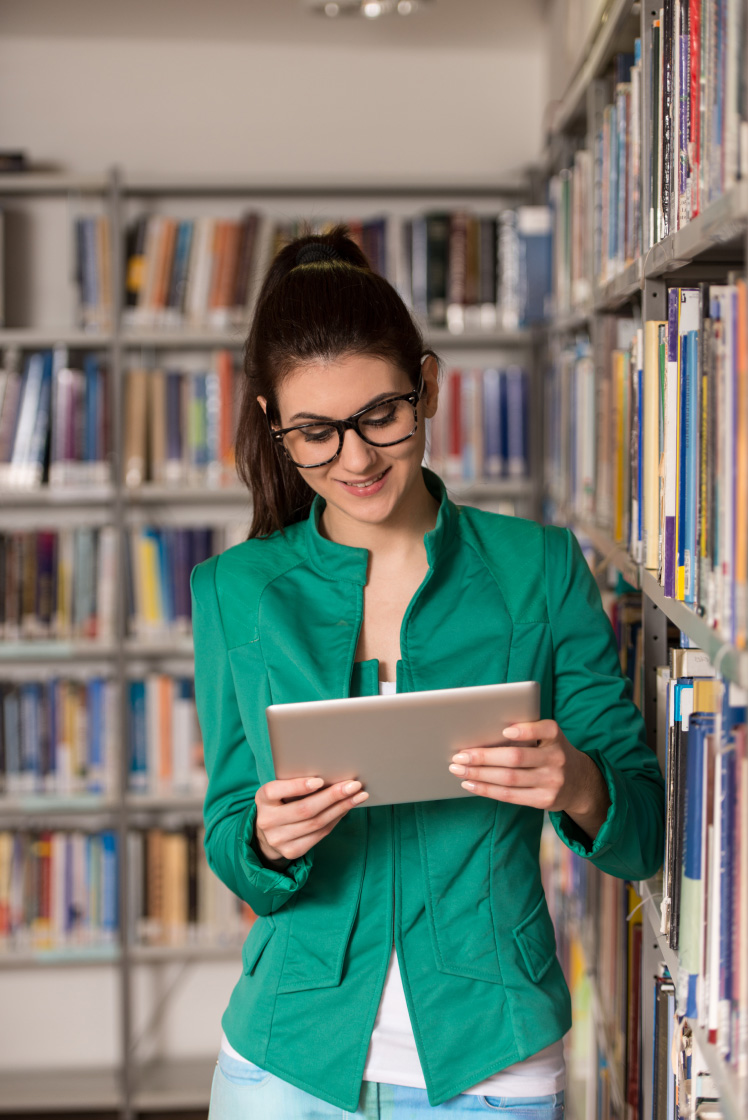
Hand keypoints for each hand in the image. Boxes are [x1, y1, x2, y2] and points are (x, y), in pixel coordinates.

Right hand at [254, 776, 368, 865]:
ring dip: (341, 808)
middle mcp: (267, 821)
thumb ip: (296, 783)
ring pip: (317, 823)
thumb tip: (332, 775)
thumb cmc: (281, 802)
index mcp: (262, 799)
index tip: (320, 780)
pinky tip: (347, 809)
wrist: (268, 834)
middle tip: (354, 785)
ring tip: (358, 796)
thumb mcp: (280, 790)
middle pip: (305, 809)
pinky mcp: (292, 851)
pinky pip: (320, 834)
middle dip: (333, 796)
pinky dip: (336, 819)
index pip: (276, 790)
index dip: (298, 786)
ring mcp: (278, 839)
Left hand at [448, 719, 610, 836]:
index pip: (544, 730)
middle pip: (516, 758)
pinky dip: (487, 790)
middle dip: (484, 757)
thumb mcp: (548, 737)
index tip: (505, 731)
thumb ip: (527, 731)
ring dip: (479, 774)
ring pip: (509, 779)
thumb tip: (482, 733)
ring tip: (458, 770)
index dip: (525, 731)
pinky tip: (470, 784)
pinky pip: (510, 796)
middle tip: (459, 755)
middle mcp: (557, 758)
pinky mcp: (545, 800)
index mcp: (556, 737)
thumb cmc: (551, 752)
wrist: (580, 782)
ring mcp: (552, 781)